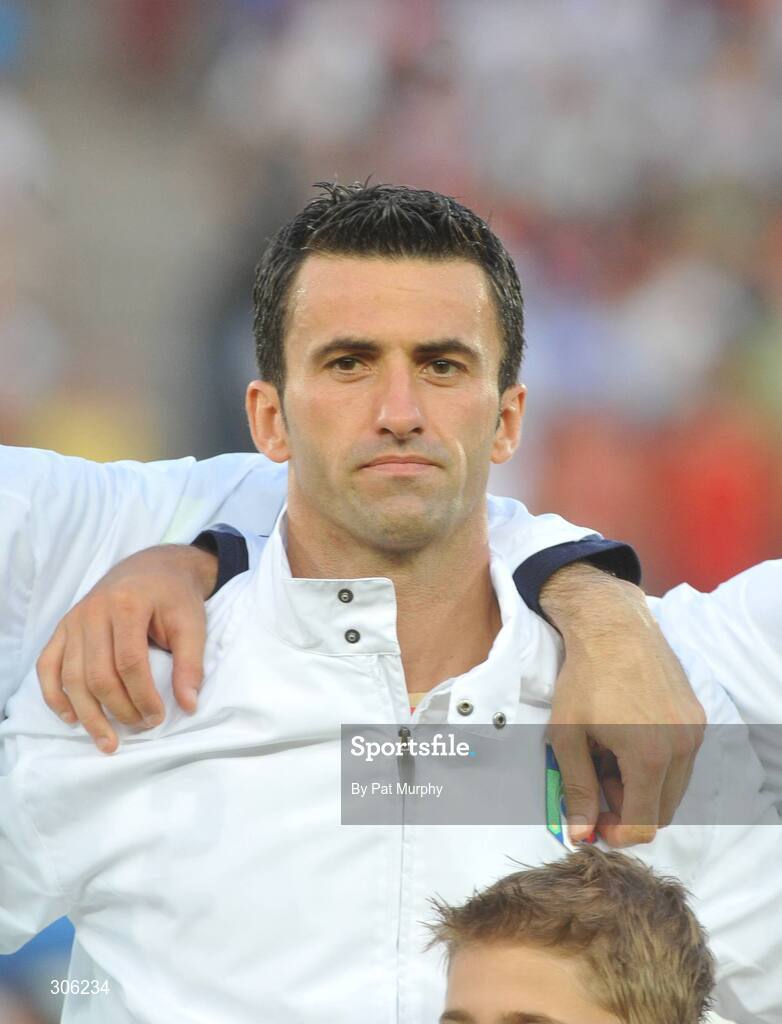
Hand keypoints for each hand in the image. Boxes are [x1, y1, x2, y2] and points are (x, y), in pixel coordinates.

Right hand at [36, 544, 217, 753]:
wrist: (153, 567)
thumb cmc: (174, 596)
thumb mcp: (192, 623)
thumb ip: (190, 663)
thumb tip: (188, 705)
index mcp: (127, 605)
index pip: (129, 663)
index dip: (143, 697)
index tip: (158, 718)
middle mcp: (93, 611)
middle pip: (98, 674)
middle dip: (120, 709)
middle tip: (142, 726)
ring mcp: (74, 619)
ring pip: (71, 676)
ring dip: (88, 714)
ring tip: (108, 740)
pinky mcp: (63, 627)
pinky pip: (47, 666)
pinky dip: (55, 695)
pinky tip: (72, 717)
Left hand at [541, 563, 705, 847]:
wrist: (612, 626)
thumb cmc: (583, 678)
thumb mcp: (568, 736)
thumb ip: (577, 789)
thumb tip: (580, 835)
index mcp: (649, 757)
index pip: (643, 825)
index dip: (616, 833)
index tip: (594, 821)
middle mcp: (682, 748)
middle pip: (662, 810)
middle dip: (628, 808)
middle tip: (596, 783)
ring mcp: (694, 731)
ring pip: (674, 786)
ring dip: (643, 786)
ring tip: (609, 757)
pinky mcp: (698, 716)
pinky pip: (682, 759)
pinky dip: (657, 763)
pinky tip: (627, 738)